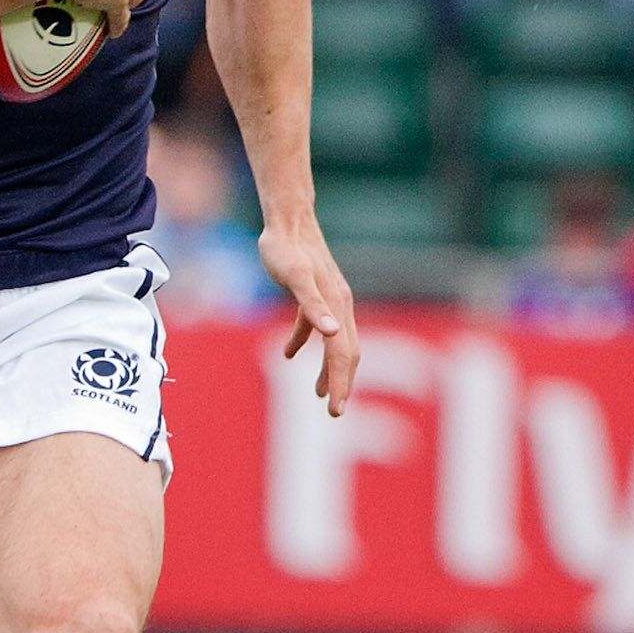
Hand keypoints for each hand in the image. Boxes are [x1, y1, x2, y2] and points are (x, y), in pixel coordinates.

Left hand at [259, 217, 358, 415]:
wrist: (287, 220)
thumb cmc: (286, 249)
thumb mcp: (295, 278)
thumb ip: (311, 307)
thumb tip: (332, 332)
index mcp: (337, 306)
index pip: (343, 354)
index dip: (340, 384)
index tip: (336, 411)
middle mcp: (340, 305)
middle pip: (347, 353)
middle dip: (342, 383)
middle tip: (335, 412)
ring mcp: (330, 300)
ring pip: (336, 343)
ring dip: (329, 369)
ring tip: (321, 394)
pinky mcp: (315, 294)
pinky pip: (315, 327)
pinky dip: (306, 343)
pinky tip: (290, 355)